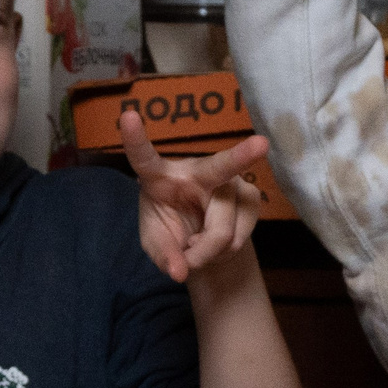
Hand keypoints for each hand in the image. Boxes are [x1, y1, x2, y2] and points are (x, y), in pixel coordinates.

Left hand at [124, 110, 267, 283]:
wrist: (201, 237)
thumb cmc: (170, 228)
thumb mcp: (157, 243)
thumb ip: (163, 255)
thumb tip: (180, 272)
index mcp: (161, 174)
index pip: (144, 157)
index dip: (135, 138)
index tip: (126, 115)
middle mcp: (199, 170)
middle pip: (221, 167)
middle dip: (242, 155)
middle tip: (261, 144)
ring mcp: (230, 181)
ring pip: (223, 231)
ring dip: (208, 253)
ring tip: (198, 246)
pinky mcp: (251, 197)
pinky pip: (239, 238)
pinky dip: (225, 253)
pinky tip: (218, 243)